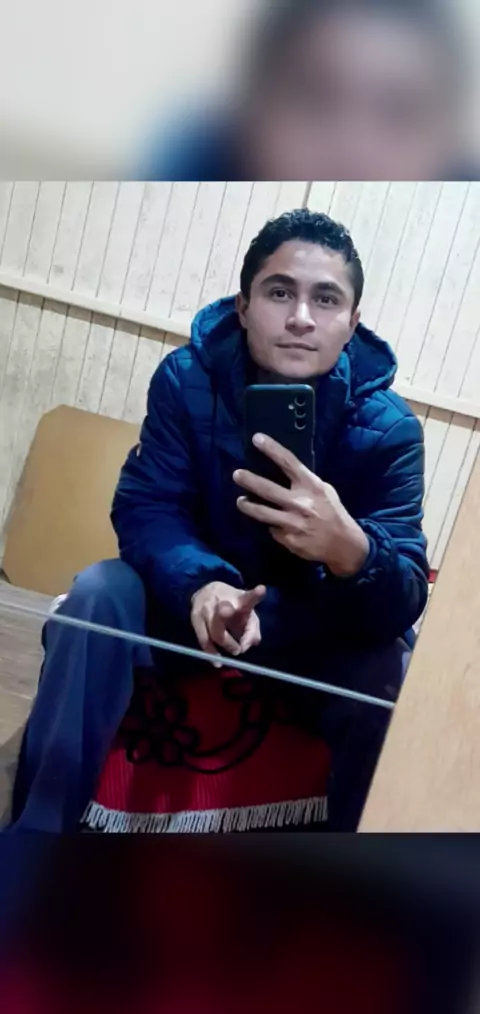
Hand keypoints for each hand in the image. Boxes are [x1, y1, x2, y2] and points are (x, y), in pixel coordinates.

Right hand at [190, 581, 265, 665]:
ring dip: (225, 644)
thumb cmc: (233, 606)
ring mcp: (206, 608)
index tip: (261, 590)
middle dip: (231, 631)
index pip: (248, 596)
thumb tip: (248, 645)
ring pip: (214, 631)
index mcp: (239, 598)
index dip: (256, 594)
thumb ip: (252, 630)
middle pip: (224, 613)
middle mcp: (221, 600)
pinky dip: (210, 652)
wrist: (207, 592)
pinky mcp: (195, 617)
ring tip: (234, 651)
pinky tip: (217, 662)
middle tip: (238, 649)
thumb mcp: (246, 613)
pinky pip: (203, 639)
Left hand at [234, 433, 368, 576]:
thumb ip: (304, 482)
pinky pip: (273, 529)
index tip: (257, 439)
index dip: (272, 449)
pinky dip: (272, 525)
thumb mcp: (324, 491)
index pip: (289, 462)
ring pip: (262, 512)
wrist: (343, 544)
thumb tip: (282, 472)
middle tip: (236, 474)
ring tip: (240, 501)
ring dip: (248, 505)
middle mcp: (300, 502)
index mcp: (311, 486)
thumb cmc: (332, 512)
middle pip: (267, 488)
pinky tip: (274, 523)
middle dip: (249, 480)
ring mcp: (292, 522)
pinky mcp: (287, 539)